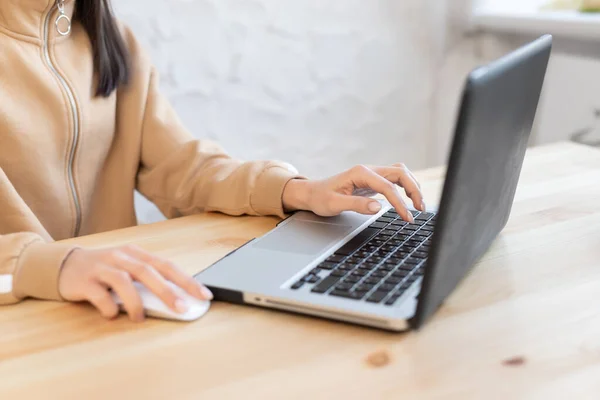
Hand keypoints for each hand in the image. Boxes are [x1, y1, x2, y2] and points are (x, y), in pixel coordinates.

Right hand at [59, 245, 212, 321]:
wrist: (63, 264)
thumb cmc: (104, 270)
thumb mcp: (127, 269)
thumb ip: (147, 280)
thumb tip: (177, 300)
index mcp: (136, 254)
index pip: (167, 266)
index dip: (187, 280)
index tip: (204, 295)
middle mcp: (121, 257)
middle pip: (149, 272)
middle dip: (168, 291)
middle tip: (182, 308)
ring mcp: (102, 267)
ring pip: (124, 281)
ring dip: (136, 302)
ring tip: (140, 318)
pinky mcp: (85, 281)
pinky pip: (100, 295)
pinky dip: (109, 307)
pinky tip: (112, 315)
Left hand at [282, 164, 424, 221]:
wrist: (312, 193)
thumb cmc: (321, 198)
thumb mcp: (335, 204)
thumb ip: (356, 205)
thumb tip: (378, 207)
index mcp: (361, 173)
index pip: (388, 187)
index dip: (400, 203)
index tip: (407, 217)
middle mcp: (369, 170)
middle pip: (400, 174)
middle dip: (414, 190)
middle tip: (420, 209)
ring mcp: (372, 173)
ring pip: (400, 173)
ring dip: (412, 186)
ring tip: (419, 205)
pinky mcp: (373, 180)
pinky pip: (395, 179)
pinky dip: (406, 186)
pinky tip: (409, 198)